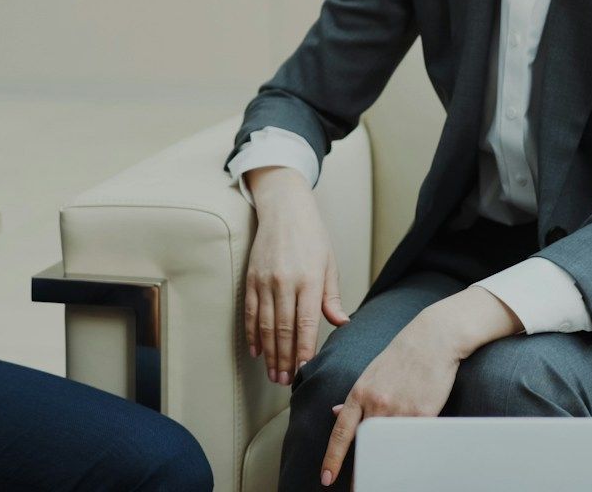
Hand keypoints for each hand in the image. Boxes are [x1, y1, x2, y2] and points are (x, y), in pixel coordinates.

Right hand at [244, 166, 348, 384]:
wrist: (284, 210)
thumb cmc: (312, 238)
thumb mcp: (329, 264)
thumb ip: (331, 297)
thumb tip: (340, 324)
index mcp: (309, 280)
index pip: (306, 324)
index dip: (304, 350)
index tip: (304, 370)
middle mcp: (285, 282)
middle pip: (284, 330)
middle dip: (285, 359)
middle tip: (285, 381)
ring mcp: (265, 281)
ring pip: (266, 325)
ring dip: (269, 352)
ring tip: (273, 373)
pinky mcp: (251, 278)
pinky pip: (251, 312)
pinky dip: (252, 333)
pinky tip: (256, 351)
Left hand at [318, 290, 518, 485]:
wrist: (433, 338)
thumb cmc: (402, 355)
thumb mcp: (370, 373)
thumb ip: (355, 397)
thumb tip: (335, 412)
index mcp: (359, 393)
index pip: (341, 433)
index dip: (333, 458)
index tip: (327, 478)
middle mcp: (376, 403)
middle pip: (365, 445)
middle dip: (362, 469)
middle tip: (359, 486)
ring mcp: (400, 409)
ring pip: (389, 446)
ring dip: (386, 463)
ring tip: (385, 477)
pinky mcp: (424, 413)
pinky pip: (414, 440)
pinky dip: (410, 450)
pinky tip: (411, 458)